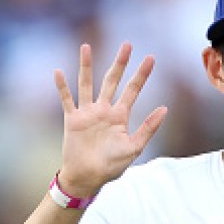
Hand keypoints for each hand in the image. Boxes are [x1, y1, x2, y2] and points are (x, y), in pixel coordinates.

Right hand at [54, 42, 167, 197]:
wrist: (88, 178)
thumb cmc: (112, 166)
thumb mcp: (134, 147)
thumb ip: (148, 128)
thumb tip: (165, 108)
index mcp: (120, 116)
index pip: (133, 90)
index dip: (142, 74)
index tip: (151, 58)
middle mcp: (104, 110)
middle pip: (112, 80)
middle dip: (120, 63)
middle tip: (127, 44)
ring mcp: (87, 113)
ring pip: (86, 84)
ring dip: (86, 66)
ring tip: (86, 46)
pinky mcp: (72, 120)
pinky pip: (67, 100)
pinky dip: (62, 87)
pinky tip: (59, 72)